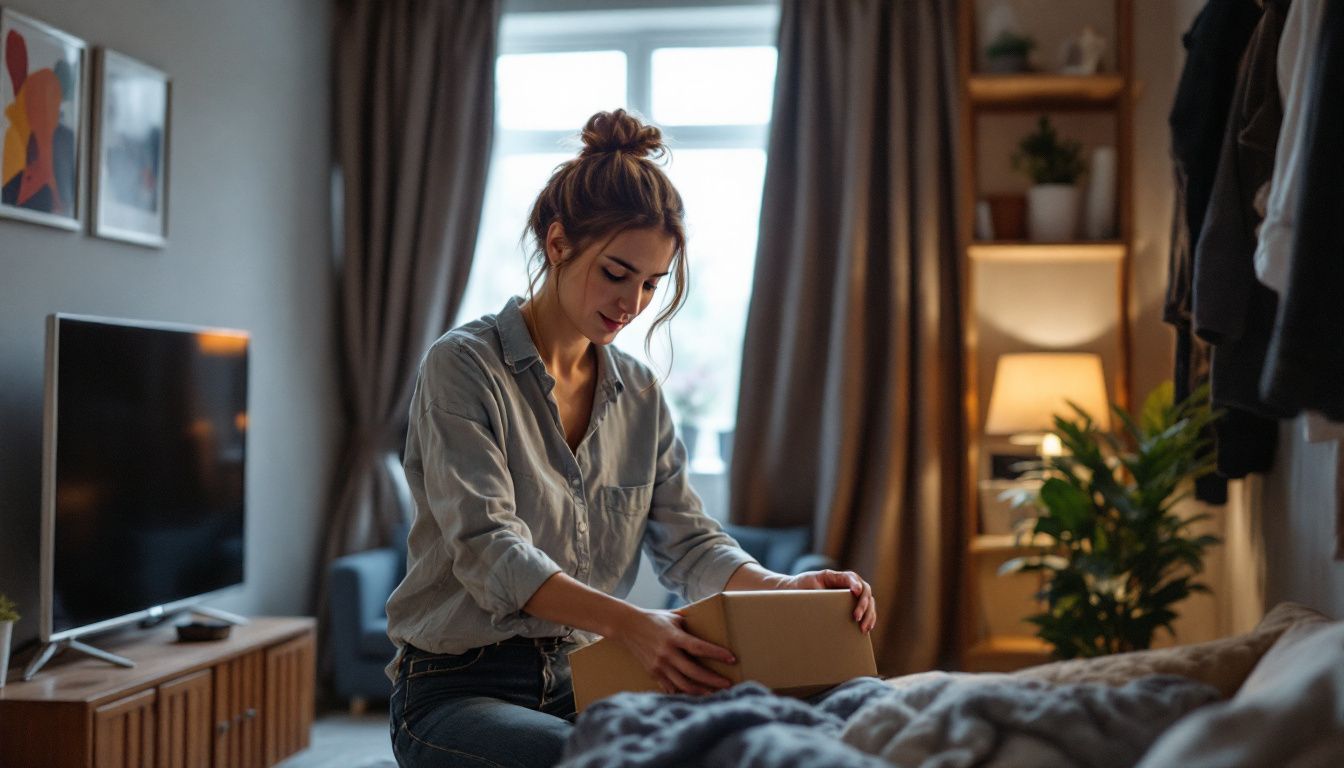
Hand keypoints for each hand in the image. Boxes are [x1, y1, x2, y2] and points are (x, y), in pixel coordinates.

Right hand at [611, 608, 737, 694]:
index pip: (698, 647)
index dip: (716, 654)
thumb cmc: (654, 619)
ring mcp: (659, 665)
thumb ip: (690, 625)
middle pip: (693, 671)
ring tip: (715, 693)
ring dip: (701, 691)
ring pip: (683, 684)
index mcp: (673, 636)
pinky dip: (684, 693)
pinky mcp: (653, 673)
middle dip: (713, 679)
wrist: (627, 627)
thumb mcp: (673, 617)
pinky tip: (696, 695)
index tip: (732, 658)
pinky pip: (671, 688)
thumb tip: (712, 625)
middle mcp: (666, 653)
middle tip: (729, 683)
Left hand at [777, 569, 876, 634]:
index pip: (851, 577)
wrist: (797, 590)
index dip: (855, 584)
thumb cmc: (803, 586)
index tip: (856, 592)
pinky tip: (867, 627)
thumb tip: (826, 605)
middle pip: (864, 590)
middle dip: (863, 604)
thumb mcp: (809, 586)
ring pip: (869, 601)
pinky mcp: (853, 605)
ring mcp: (853, 594)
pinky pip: (867, 610)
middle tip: (856, 617)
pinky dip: (869, 618)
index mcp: (837, 576)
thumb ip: (819, 591)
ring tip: (863, 627)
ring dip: (869, 615)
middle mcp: (848, 584)